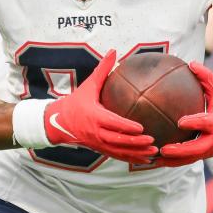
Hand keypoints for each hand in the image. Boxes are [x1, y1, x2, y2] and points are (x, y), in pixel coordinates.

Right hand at [43, 50, 157, 163]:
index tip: (141, 127)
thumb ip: (102, 69)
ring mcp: (98, 144)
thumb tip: (113, 51)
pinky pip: (117, 156)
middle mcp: (96, 133)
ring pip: (119, 152)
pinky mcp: (100, 150)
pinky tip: (146, 161)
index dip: (126, 127)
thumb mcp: (88, 85)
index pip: (112, 123)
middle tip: (153, 140)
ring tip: (154, 153)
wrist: (58, 122)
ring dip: (136, 154)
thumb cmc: (76, 102)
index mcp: (94, 117)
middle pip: (117, 141)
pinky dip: (131, 159)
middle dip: (135, 143)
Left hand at [156, 61, 212, 167]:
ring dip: (175, 161)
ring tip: (156, 159)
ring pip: (193, 158)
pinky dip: (177, 162)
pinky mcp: (208, 154)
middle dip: (180, 150)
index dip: (194, 123)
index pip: (206, 123)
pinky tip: (160, 161)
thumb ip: (205, 76)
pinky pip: (191, 160)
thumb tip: (191, 63)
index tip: (179, 121)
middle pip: (198, 148)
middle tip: (164, 149)